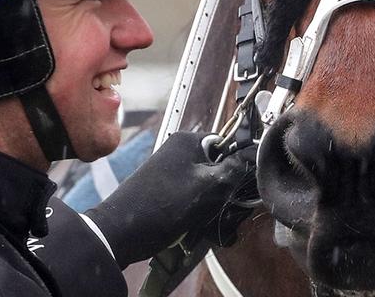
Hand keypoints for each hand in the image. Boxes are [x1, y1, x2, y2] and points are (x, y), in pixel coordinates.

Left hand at [84, 131, 255, 266]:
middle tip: (224, 211)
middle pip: (217, 168)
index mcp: (188, 141)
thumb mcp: (210, 186)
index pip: (228, 145)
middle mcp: (178, 151)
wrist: (121, 232)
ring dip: (212, 206)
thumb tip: (252, 156)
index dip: (238, 166)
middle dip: (224, 191)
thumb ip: (235, 168)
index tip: (241, 188)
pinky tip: (196, 228)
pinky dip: (197, 213)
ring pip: (206, 187)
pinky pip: (191, 199)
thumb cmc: (166, 205)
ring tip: (207, 223)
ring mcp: (169, 172)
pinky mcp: (164, 191)